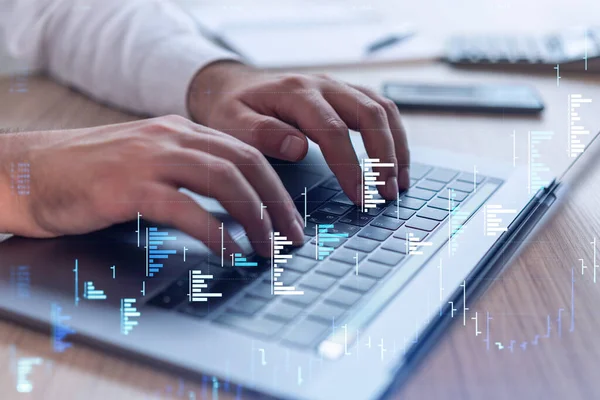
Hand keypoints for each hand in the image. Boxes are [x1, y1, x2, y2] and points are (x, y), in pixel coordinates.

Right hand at [0, 115, 304, 256]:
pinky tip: (230, 252)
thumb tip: (235, 208)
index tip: (291, 218)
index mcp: (181, 130)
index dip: (276, 188)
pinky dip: (215, 232)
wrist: (28, 171)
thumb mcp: (149, 162)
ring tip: (269, 249)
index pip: (245, 153)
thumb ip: (190, 174)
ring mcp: (150, 158)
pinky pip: (185, 208)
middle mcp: (172, 137)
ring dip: (255, 218)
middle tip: (293, 238)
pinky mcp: (127, 185)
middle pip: (244, 165)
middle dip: (277, 204)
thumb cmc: (91, 174)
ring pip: (224, 180)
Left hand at [188, 62, 409, 203]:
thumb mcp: (232, 123)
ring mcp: (338, 87)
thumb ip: (262, 134)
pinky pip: (381, 108)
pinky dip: (395, 134)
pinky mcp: (346, 94)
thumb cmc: (233, 109)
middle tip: (387, 193)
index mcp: (296, 93)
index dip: (351, 166)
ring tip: (399, 183)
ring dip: (397, 146)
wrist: (234, 86)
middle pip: (369, 114)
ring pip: (382, 109)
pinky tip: (396, 161)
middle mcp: (323, 85)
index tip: (360, 196)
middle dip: (384, 156)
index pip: (333, 130)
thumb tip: (299, 147)